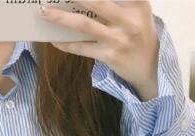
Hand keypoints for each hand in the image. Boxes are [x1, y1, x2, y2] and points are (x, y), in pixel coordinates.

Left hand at [39, 0, 159, 101]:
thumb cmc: (140, 35)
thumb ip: (123, 0)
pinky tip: (54, 40)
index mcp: (139, 5)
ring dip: (62, 18)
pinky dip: (67, 44)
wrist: (149, 70)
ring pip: (85, 26)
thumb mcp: (140, 12)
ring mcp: (118, 40)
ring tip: (45, 11)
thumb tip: (89, 1)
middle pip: (98, 2)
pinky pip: (83, 48)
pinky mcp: (109, 57)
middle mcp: (129, 21)